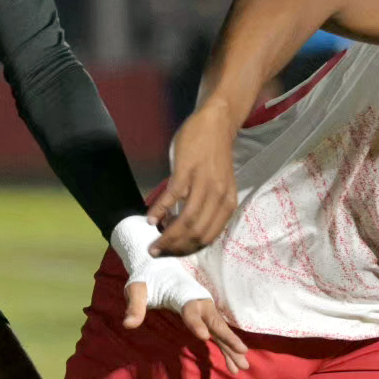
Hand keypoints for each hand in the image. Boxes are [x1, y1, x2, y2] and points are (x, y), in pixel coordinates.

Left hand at [123, 282, 249, 371]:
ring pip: (220, 329)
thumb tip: (128, 324)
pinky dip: (227, 347)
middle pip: (215, 321)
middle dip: (228, 338)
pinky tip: (233, 363)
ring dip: (232, 347)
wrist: (158, 264)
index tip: (204, 337)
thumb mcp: (136, 289)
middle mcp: (197, 301)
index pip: (190, 308)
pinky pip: (217, 332)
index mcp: (181, 293)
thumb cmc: (146, 277)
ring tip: (243, 366)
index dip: (196, 321)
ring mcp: (203, 309)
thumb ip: (134, 306)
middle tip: (241, 354)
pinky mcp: (203, 315)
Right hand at [150, 105, 238, 255]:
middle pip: (196, 234)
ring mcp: (203, 184)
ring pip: (186, 222)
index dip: (187, 251)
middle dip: (175, 249)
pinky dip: (160, 212)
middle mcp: (218, 197)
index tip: (172, 254)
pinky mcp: (187, 171)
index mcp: (227, 204)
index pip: (207, 238)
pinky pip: (172, 198)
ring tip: (153, 244)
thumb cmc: (213, 156)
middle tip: (157, 252)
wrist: (216, 123)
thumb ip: (206, 207)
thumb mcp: (218, 187)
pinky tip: (150, 220)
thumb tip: (181, 228)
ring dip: (167, 237)